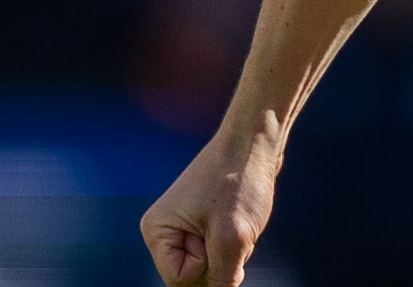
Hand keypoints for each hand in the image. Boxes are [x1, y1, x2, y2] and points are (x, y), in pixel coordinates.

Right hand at [141, 132, 280, 285]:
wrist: (255, 140)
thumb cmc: (240, 181)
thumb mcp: (233, 239)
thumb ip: (222, 279)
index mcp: (157, 232)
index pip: (179, 280)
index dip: (207, 265)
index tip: (216, 230)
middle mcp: (165, 231)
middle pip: (195, 276)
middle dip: (222, 260)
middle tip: (232, 224)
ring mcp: (185, 227)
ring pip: (212, 265)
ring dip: (233, 250)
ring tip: (237, 216)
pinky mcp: (205, 224)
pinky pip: (222, 251)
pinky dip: (237, 242)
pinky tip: (240, 216)